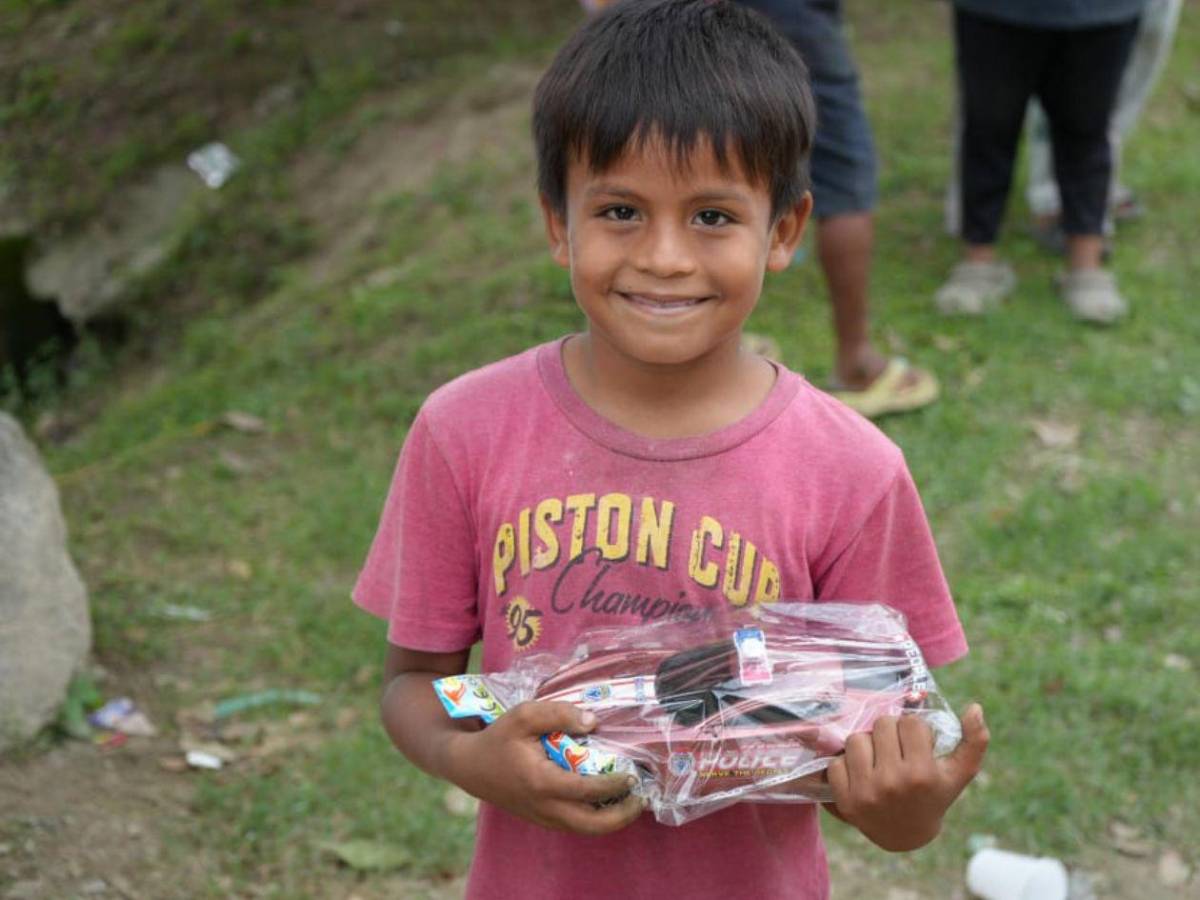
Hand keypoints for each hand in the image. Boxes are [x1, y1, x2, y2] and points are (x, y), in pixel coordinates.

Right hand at [445, 700, 644, 834]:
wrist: (470, 766)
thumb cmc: (498, 738)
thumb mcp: (524, 715)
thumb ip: (559, 713)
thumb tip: (593, 722)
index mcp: (541, 782)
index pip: (587, 791)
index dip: (614, 785)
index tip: (632, 774)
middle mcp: (544, 807)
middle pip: (592, 825)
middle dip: (622, 816)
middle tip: (640, 799)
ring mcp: (542, 817)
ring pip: (585, 830)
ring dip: (611, 820)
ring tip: (631, 802)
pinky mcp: (541, 819)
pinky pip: (574, 826)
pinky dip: (595, 819)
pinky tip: (607, 801)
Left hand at [824, 704, 988, 851]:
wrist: (907, 834)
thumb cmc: (934, 795)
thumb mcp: (959, 773)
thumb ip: (975, 741)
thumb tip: (975, 707)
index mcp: (922, 773)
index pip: (910, 722)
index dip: (914, 728)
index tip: (916, 743)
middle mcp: (892, 782)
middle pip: (881, 725)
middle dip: (889, 732)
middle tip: (895, 747)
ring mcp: (866, 792)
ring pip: (856, 739)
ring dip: (866, 744)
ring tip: (877, 757)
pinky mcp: (845, 800)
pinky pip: (836, 763)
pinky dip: (846, 764)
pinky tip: (861, 772)